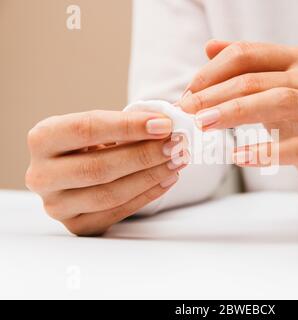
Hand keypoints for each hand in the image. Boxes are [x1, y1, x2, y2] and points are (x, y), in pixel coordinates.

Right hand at [26, 110, 188, 235]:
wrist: (78, 170)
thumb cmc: (93, 143)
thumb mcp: (102, 126)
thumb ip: (129, 123)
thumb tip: (167, 124)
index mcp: (42, 139)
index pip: (86, 129)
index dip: (128, 126)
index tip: (164, 124)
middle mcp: (42, 175)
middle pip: (98, 168)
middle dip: (144, 156)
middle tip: (176, 145)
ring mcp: (56, 205)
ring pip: (109, 194)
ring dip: (150, 176)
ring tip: (177, 161)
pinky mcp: (76, 225)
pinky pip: (117, 212)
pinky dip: (147, 195)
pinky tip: (168, 179)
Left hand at [178, 40, 297, 198]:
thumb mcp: (272, 91)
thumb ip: (245, 69)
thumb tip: (211, 47)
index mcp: (295, 62)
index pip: (247, 55)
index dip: (211, 73)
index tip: (188, 95)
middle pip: (258, 80)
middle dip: (216, 94)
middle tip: (188, 111)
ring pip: (280, 102)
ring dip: (237, 113)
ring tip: (207, 125)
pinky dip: (266, 152)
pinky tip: (240, 156)